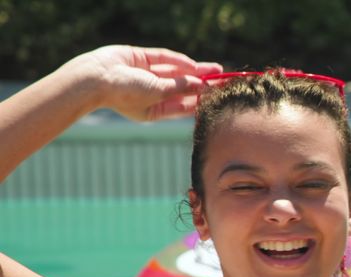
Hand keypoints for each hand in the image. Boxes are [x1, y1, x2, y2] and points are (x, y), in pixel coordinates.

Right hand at [62, 45, 221, 120]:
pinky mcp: (140, 58)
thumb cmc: (124, 93)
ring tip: (215, 69)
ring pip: (176, 72)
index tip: (218, 95)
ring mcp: (145, 75)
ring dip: (195, 71)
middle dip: (202, 83)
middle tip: (222, 79)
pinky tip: (195, 64)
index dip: (201, 99)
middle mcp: (151, 93)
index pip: (183, 105)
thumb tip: (201, 85)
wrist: (93, 78)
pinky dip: (179, 61)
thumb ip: (180, 88)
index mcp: (154, 109)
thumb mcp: (157, 92)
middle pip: (182, 87)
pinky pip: (163, 59)